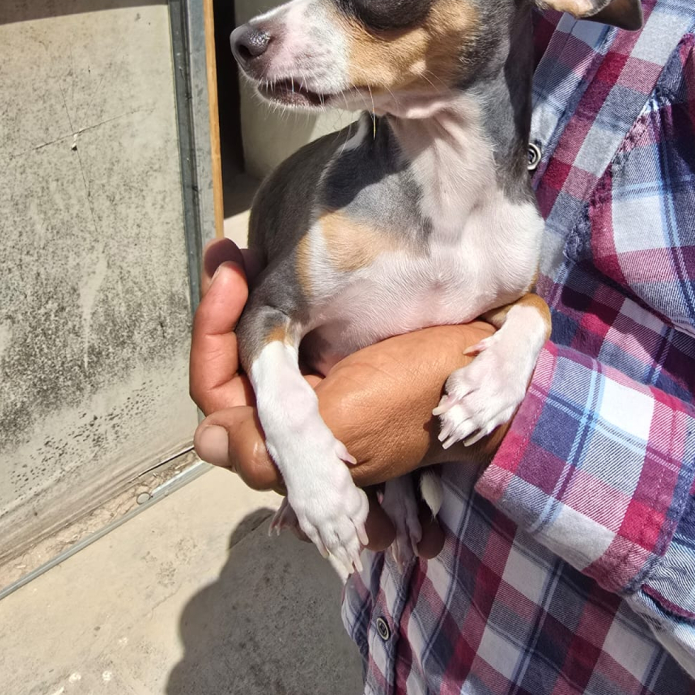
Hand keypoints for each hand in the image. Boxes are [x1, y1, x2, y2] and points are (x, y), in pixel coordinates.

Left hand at [189, 239, 509, 556]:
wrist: (487, 365)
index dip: (212, 343)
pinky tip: (271, 257)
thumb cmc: (420, 394)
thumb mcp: (347, 424)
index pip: (221, 399)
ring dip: (244, 293)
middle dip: (223, 307)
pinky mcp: (335, 350)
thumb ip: (276, 442)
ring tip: (240, 249)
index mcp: (292, 445)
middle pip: (232, 364)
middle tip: (228, 251)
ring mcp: (315, 381)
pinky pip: (286, 323)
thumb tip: (207, 440)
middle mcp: (295, 416)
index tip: (231, 282)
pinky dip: (273, 289)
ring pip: (256, 340)